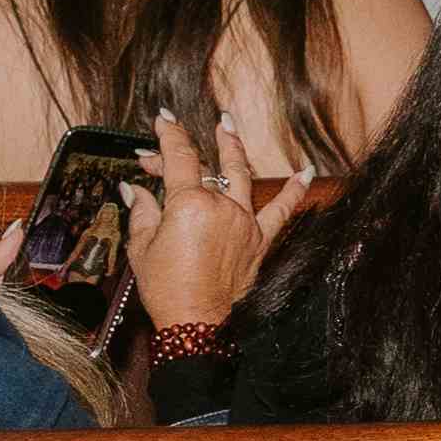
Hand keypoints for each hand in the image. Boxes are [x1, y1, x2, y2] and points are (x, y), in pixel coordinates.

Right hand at [130, 118, 320, 334]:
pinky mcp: (260, 240)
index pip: (180, 158)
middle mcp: (222, 206)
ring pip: (241, 176)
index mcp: (190, 204)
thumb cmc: (166, 287)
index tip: (164, 119)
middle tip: (173, 137)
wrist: (197, 322)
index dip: (170, 136)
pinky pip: (281, 211)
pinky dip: (295, 191)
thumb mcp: (142, 246)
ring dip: (234, 149)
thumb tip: (134, 188)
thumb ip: (142, 211)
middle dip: (184, 150)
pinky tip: (306, 172)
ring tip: (227, 126)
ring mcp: (245, 222)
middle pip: (204, 167)